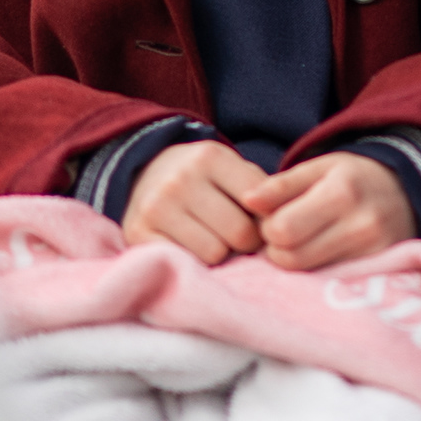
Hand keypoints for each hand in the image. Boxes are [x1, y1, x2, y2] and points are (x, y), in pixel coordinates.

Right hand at [123, 136, 272, 263]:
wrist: (144, 175)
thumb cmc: (202, 178)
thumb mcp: (231, 168)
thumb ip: (262, 190)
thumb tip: (282, 224)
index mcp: (209, 156)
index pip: (259, 205)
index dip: (265, 219)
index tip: (257, 221)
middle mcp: (180, 179)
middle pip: (239, 233)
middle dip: (244, 241)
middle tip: (236, 236)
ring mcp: (156, 207)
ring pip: (214, 254)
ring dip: (219, 254)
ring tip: (212, 239)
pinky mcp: (138, 234)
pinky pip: (185, 264)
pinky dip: (193, 262)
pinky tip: (190, 248)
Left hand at [239, 151, 414, 270]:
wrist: (409, 193)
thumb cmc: (355, 177)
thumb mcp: (320, 167)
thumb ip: (281, 185)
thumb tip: (246, 201)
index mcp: (341, 192)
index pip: (282, 230)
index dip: (268, 227)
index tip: (275, 218)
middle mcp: (360, 226)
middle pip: (291, 258)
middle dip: (277, 249)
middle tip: (286, 234)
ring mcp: (372, 254)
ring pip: (307, 274)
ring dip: (295, 261)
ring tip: (304, 242)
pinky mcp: (377, 272)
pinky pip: (329, 281)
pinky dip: (317, 271)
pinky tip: (321, 255)